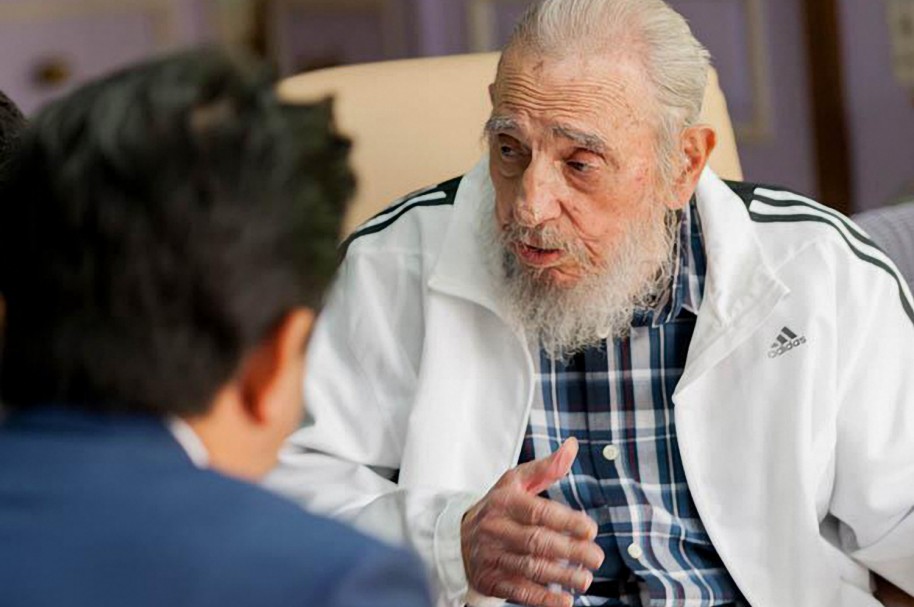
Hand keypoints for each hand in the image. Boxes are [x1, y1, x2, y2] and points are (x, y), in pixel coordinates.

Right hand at [461, 437, 603, 606]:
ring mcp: (491, 555)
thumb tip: (572, 446)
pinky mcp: (489, 579)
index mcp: (504, 502)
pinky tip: (563, 601)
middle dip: (569, 551)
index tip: (590, 530)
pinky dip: (542, 598)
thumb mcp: (516, 482)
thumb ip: (546, 468)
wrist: (456, 537)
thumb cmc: (498, 506)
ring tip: (585, 580)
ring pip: (529, 567)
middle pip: (536, 541)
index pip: (538, 511)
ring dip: (560, 576)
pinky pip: (517, 590)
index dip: (566, 521)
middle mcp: (495, 529)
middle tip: (596, 558)